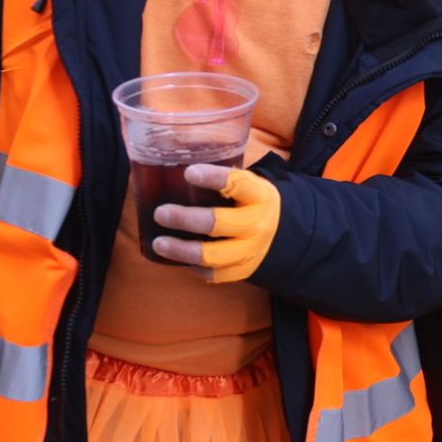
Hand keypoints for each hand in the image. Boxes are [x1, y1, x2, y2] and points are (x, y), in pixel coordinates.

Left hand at [152, 165, 280, 282]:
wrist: (282, 233)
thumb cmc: (252, 203)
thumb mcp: (248, 186)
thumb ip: (221, 179)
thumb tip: (175, 167)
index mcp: (260, 196)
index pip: (238, 184)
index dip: (213, 178)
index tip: (189, 173)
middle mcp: (257, 224)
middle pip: (218, 223)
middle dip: (186, 218)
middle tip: (161, 213)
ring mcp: (250, 250)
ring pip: (212, 255)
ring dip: (181, 249)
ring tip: (159, 243)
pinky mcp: (242, 271)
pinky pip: (213, 273)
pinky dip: (193, 266)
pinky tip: (180, 257)